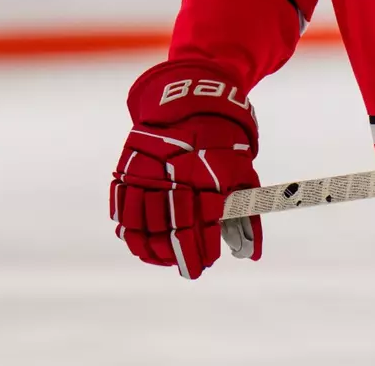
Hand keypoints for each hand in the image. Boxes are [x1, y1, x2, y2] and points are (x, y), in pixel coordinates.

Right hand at [110, 59, 263, 278]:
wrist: (191, 103)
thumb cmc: (224, 144)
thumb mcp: (244, 173)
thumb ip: (248, 215)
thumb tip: (252, 256)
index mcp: (206, 178)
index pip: (202, 226)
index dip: (203, 250)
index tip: (206, 262)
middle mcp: (175, 178)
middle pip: (172, 230)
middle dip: (181, 256)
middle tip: (188, 270)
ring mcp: (148, 174)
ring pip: (142, 225)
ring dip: (153, 249)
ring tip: (165, 260)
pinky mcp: (128, 170)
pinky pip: (122, 209)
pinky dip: (129, 231)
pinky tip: (141, 244)